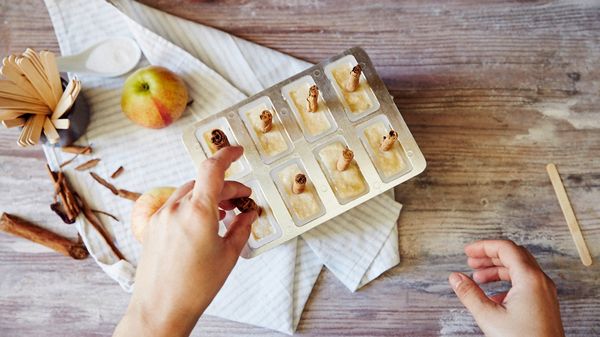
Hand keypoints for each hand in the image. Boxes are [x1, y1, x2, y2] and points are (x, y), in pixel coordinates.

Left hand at [114, 146, 256, 336]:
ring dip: (207, 195)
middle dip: (225, 187)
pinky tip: (201, 222)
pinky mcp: (151, 226)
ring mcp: (160, 216)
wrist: (160, 308)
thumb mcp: (228, 255)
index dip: (227, 154)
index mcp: (198, 212)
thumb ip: (241, 228)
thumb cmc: (194, 287)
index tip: (237, 151)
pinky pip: (175, 205)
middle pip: (204, 182)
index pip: (212, 168)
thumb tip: (249, 214)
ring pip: (188, 192)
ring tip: (223, 212)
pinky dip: (191, 206)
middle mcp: (176, 208)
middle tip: (241, 200)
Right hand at [449, 240, 563, 336]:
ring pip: (519, 270)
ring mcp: (545, 293)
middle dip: (489, 256)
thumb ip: (470, 294)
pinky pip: (525, 284)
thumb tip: (456, 278)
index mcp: (529, 279)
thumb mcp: (489, 316)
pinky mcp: (544, 304)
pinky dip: (506, 283)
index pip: (505, 248)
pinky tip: (493, 296)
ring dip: (497, 270)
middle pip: (514, 256)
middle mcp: (540, 282)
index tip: (468, 251)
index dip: (484, 246)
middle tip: (471, 261)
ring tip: (478, 278)